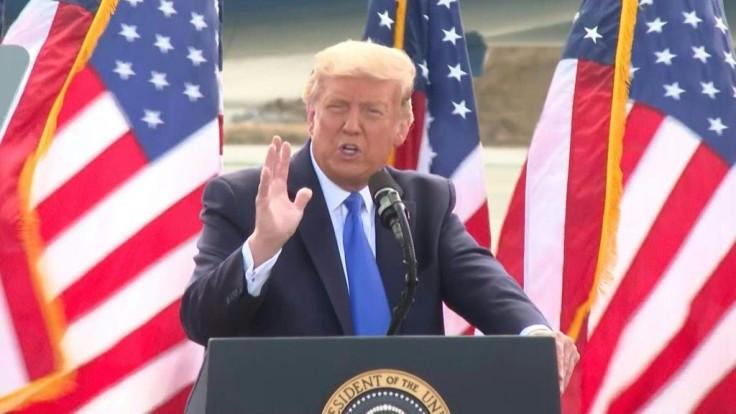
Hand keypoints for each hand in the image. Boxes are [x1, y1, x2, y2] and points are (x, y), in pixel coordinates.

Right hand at [248, 136, 311, 266]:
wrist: (274, 240)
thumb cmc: (282, 226)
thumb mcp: (297, 211)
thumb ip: (302, 199)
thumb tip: (308, 189)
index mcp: (279, 190)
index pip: (282, 170)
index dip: (284, 157)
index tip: (285, 143)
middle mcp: (271, 190)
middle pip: (274, 167)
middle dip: (275, 153)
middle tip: (276, 138)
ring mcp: (266, 195)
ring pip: (267, 175)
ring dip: (269, 161)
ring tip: (271, 148)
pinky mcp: (262, 204)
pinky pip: (263, 190)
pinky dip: (265, 180)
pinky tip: (267, 170)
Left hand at [529, 330, 579, 392]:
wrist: (545, 334)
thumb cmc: (535, 341)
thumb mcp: (533, 342)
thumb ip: (533, 351)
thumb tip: (528, 364)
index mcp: (556, 336)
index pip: (559, 354)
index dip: (559, 367)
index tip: (559, 378)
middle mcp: (566, 341)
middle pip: (564, 363)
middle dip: (561, 378)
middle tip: (558, 390)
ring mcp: (572, 347)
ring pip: (569, 368)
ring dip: (564, 381)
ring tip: (559, 391)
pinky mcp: (575, 354)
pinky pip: (571, 368)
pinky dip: (566, 377)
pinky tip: (562, 385)